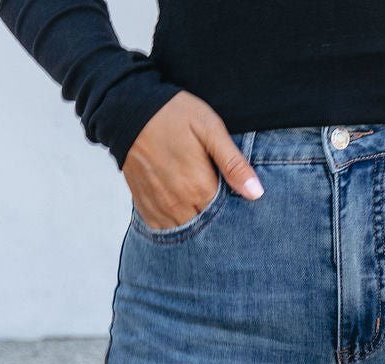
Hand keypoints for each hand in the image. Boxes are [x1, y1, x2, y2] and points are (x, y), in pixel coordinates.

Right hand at [121, 91, 263, 229]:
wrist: (128, 110)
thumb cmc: (172, 114)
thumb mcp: (210, 129)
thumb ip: (233, 164)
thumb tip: (256, 193)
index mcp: (199, 187)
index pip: (225, 216)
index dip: (233, 208)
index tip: (234, 196)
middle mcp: (178, 204)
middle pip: (206, 226)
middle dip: (215, 219)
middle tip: (215, 197)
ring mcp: (160, 207)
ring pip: (185, 231)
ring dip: (195, 222)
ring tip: (198, 202)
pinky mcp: (145, 206)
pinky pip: (164, 229)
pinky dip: (174, 224)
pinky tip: (180, 208)